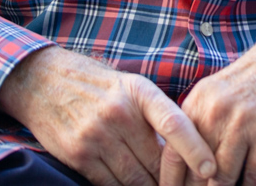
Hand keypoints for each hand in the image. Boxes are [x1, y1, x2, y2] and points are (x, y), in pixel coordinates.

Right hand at [0, 46, 215, 185]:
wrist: (44, 81)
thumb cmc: (99, 86)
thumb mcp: (132, 87)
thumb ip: (157, 115)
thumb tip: (185, 151)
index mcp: (140, 93)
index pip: (175, 123)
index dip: (195, 149)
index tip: (211, 169)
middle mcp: (120, 114)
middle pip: (156, 161)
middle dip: (173, 179)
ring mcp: (97, 136)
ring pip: (134, 178)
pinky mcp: (78, 156)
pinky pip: (109, 184)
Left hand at [164, 11, 255, 185]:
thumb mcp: (221, 87)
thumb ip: (202, 118)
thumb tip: (189, 158)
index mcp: (198, 101)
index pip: (173, 153)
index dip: (173, 180)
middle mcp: (216, 113)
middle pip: (196, 171)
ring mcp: (244, 124)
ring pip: (224, 179)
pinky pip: (254, 176)